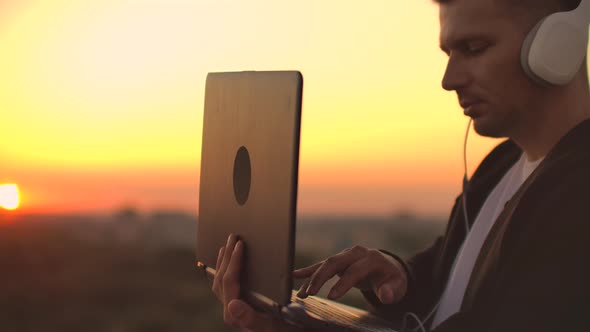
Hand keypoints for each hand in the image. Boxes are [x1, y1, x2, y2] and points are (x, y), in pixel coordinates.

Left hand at [212, 234, 299, 331]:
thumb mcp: (270, 326)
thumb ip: (250, 318)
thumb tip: (233, 304)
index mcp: (233, 314)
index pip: (229, 282)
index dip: (234, 261)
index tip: (240, 244)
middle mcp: (228, 311)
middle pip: (221, 278)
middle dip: (227, 256)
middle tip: (233, 237)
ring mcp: (230, 308)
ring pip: (220, 281)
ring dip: (223, 261)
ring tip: (227, 246)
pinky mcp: (235, 306)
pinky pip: (224, 285)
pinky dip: (225, 269)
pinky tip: (229, 262)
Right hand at [293, 246, 407, 304]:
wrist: (388, 267)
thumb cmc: (392, 279)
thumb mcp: (398, 285)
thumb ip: (391, 291)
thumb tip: (384, 295)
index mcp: (371, 258)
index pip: (354, 270)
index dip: (342, 283)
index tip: (331, 297)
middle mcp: (356, 253)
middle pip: (335, 262)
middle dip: (321, 278)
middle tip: (310, 293)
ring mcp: (346, 255)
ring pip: (326, 263)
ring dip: (312, 277)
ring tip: (301, 293)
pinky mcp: (339, 260)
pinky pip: (322, 265)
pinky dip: (309, 270)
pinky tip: (295, 275)